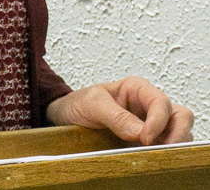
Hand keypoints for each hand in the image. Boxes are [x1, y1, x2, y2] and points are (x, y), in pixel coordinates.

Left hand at [46, 76, 193, 144]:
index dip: (158, 121)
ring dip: (173, 144)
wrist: (66, 118)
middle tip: (163, 149)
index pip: (161, 102)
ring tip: (157, 155)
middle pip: (180, 116)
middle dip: (177, 133)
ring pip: (180, 133)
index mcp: (137, 89)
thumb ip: (115, 115)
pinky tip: (152, 158)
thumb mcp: (91, 104)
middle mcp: (148, 105)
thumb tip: (140, 132)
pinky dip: (166, 153)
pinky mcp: (148, 142)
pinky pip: (167, 147)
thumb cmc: (78, 104)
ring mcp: (150, 125)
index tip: (145, 138)